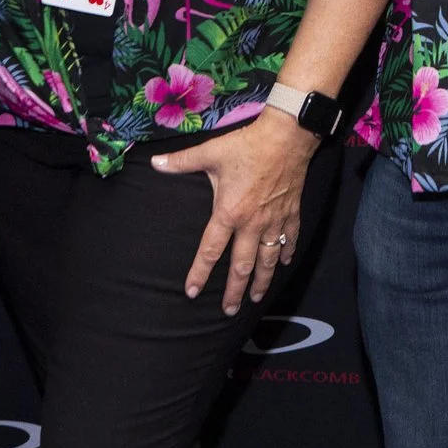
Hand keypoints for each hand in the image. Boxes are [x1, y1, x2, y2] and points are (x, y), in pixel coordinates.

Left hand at [151, 113, 315, 314]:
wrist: (286, 137)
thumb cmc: (247, 145)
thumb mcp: (210, 152)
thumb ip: (182, 161)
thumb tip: (155, 162)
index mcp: (229, 213)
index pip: (210, 250)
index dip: (199, 273)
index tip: (192, 292)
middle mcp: (251, 224)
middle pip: (241, 265)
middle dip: (234, 291)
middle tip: (229, 311)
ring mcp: (274, 221)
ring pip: (268, 260)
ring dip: (262, 281)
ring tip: (256, 298)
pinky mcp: (291, 213)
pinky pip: (290, 239)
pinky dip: (287, 253)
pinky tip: (285, 264)